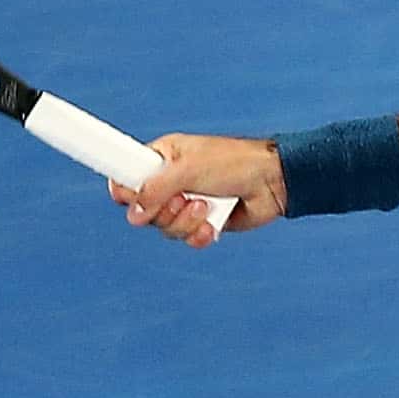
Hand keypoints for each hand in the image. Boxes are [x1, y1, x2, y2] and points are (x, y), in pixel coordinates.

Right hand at [112, 133, 286, 249]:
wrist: (272, 182)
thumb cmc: (233, 163)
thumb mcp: (188, 169)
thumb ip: (156, 189)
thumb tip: (133, 214)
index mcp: (162, 159)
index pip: (126, 178)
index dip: (126, 192)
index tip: (135, 199)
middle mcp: (170, 182)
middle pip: (143, 211)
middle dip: (165, 211)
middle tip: (183, 199)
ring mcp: (186, 203)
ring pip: (165, 228)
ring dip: (186, 222)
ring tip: (206, 207)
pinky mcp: (202, 222)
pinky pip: (187, 239)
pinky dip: (199, 235)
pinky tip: (213, 225)